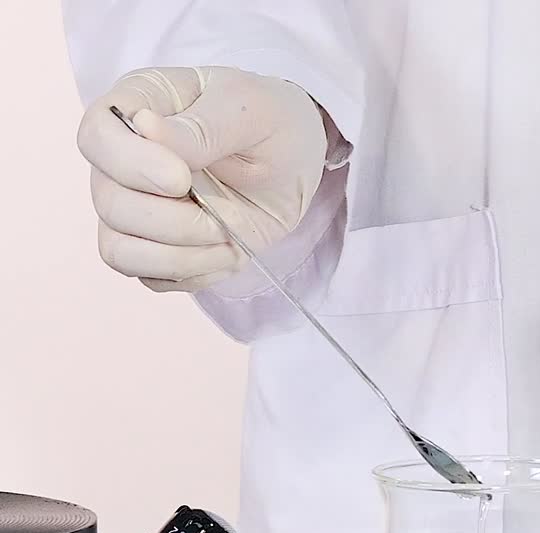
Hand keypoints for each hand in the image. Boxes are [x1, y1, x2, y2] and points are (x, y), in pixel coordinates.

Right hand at [77, 66, 327, 291]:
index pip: (96, 136)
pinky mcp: (158, 244)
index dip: (131, 165)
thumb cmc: (272, 122)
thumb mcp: (251, 113)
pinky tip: (225, 253)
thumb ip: (201, 126)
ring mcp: (136, 204)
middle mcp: (125, 158)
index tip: (182, 179)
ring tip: (227, 238)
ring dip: (180, 256)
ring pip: (119, 249)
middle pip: (109, 202)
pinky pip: (150, 276)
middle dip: (172, 221)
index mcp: (139, 106)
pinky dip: (192, 273)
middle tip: (222, 217)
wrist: (298, 160)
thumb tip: (145, 126)